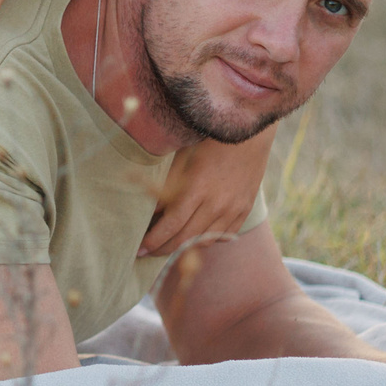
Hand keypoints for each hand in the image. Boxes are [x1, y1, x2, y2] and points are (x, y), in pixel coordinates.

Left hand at [141, 126, 274, 256]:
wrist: (247, 132)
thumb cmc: (206, 140)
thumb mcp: (181, 160)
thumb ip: (165, 187)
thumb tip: (150, 213)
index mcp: (197, 188)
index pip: (171, 225)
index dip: (153, 241)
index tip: (139, 248)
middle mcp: (216, 203)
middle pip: (185, 239)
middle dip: (163, 250)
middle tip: (146, 253)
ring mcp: (233, 209)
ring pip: (204, 241)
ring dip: (184, 248)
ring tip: (167, 246)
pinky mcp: (244, 210)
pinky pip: (223, 236)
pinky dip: (207, 240)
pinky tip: (194, 237)